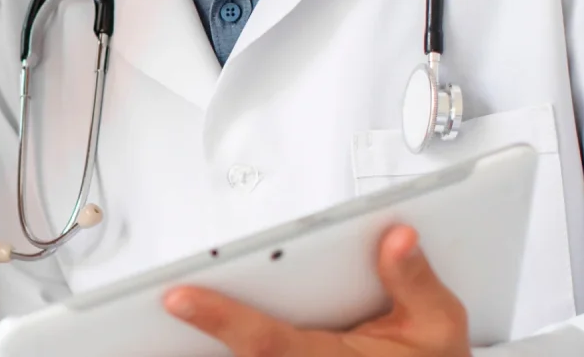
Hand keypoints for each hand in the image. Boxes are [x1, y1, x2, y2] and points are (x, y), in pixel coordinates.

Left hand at [162, 224, 469, 356]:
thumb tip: (398, 238)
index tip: (176, 296)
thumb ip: (414, 282)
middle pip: (239, 352)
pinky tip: (183, 324)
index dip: (219, 318)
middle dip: (195, 328)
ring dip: (200, 340)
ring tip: (153, 318)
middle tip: (144, 307)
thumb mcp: (439, 326)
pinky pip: (249, 355)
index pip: (266, 342)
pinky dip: (222, 335)